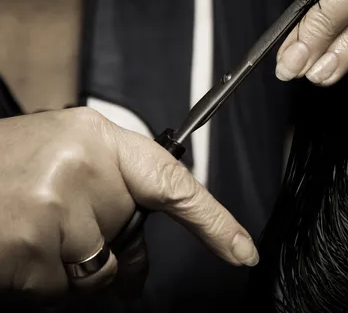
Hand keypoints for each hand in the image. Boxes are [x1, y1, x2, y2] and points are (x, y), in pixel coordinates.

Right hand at [0, 108, 257, 301]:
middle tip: (61, 219)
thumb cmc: (10, 166)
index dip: (214, 220)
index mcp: (101, 138)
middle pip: (128, 233)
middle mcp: (86, 165)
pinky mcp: (30, 245)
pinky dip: (39, 281)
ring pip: (96, 269)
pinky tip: (17, 244)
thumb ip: (112, 201)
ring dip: (68, 265)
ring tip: (30, 226)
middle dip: (105, 243)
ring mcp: (59, 205)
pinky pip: (58, 289)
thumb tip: (135, 272)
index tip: (243, 251)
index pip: (174, 182)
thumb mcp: (69, 166)